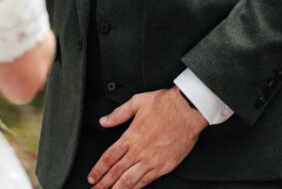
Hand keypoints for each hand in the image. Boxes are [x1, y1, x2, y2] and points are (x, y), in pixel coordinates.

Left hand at [88, 87, 207, 187]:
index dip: (98, 169)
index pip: (109, 157)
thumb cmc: (166, 103)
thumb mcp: (138, 101)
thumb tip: (104, 121)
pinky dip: (136, 188)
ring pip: (130, 180)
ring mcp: (152, 160)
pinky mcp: (165, 166)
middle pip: (116, 172)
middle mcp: (140, 151)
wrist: (189, 109)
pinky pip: (147, 181)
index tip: (91, 177)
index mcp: (131, 136)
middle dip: (103, 184)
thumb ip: (119, 113)